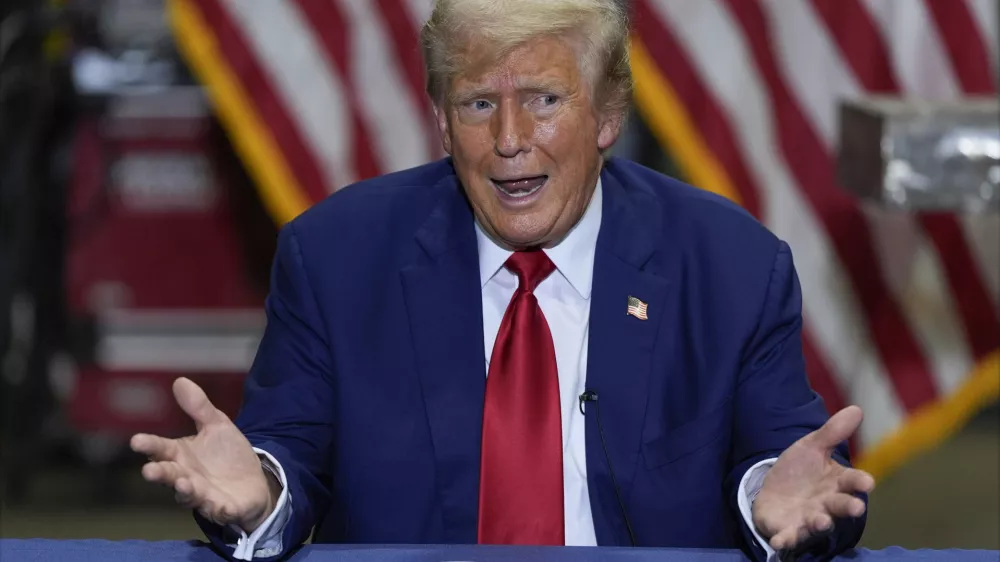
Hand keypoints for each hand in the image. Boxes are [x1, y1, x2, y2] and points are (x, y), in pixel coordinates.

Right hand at [130, 377, 278, 531]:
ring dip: (185, 491)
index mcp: (182, 455)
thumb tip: (180, 381)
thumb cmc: (227, 455)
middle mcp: (187, 477)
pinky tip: (221, 507)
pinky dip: (220, 510)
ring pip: (189, 496)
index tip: (136, 440)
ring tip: (183, 483)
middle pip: (169, 476)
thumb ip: (198, 407)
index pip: (161, 449)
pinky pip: (220, 511)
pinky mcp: (223, 509)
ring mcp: (203, 495)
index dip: (150, 445)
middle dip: (159, 473)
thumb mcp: (217, 425)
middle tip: (149, 471)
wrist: (254, 482)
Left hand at [752, 405, 874, 551]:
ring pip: (817, 524)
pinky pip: (788, 537)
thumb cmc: (800, 471)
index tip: (867, 483)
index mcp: (836, 482)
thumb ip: (832, 432)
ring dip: (820, 523)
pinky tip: (781, 541)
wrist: (773, 491)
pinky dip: (786, 540)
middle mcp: (826, 504)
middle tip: (856, 508)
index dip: (859, 482)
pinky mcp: (787, 530)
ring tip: (821, 521)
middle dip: (847, 507)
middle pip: (840, 506)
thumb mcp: (812, 447)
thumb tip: (857, 409)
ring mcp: (808, 519)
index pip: (852, 482)